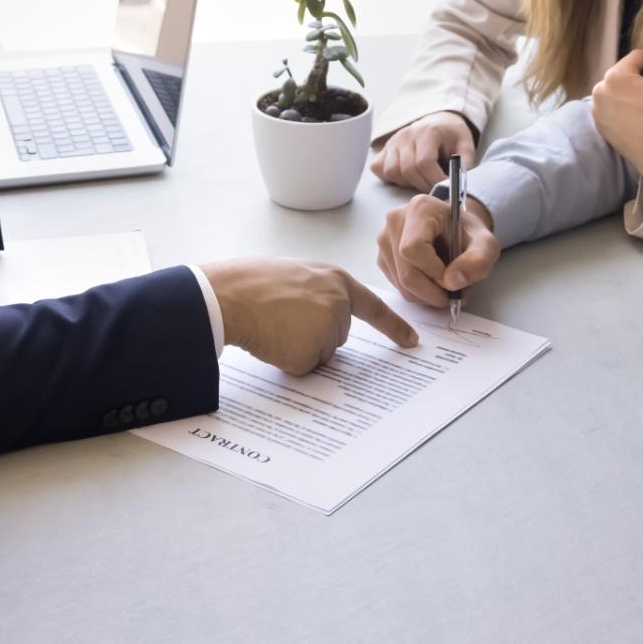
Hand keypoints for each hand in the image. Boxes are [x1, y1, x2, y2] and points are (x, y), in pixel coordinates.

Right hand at [202, 258, 417, 374]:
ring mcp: (326, 330)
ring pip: (321, 353)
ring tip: (275, 324)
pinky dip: (288, 360)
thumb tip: (325, 319)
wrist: (230, 296)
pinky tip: (272, 340)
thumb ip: (321, 294)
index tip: (412, 342)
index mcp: (336, 281)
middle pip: (338, 335)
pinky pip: (304, 367)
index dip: (394, 327)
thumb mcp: (299, 276)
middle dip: (314, 334)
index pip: (375, 308)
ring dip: (300, 347)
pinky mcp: (310, 354)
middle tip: (284, 317)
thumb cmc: (255, 283)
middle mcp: (339, 305)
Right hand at [369, 111, 476, 191]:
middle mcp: (406, 135)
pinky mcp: (385, 149)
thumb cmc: (452, 136)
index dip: (435, 180)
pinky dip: (391, 177)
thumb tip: (458, 184)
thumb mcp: (465, 145)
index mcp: (428, 132)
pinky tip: (407, 176)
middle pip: (408, 169)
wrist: (439, 122)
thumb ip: (465, 164)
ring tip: (422, 180)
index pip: (424, 162)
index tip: (446, 189)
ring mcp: (393, 142)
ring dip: (407, 182)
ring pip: (392, 171)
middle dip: (424, 185)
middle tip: (436, 189)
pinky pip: (380, 169)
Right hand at [375, 193, 499, 307]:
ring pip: (401, 284)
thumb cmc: (468, 234)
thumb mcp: (486, 245)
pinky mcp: (383, 256)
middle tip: (454, 294)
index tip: (454, 277)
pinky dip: (418, 293)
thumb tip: (453, 282)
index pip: (413, 249)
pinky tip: (432, 283)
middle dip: (433, 292)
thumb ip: (478, 261)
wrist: (455, 230)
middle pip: (406, 272)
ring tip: (447, 285)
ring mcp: (385, 239)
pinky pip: (397, 286)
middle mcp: (395, 220)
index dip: (434, 272)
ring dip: (428, 295)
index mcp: (420, 209)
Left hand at [589, 23, 642, 190]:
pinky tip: (639, 118)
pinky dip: (623, 108)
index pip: (637, 58)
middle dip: (641, 79)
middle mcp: (598, 91)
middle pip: (625, 73)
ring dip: (631, 93)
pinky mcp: (599, 126)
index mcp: (614, 76)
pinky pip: (611, 107)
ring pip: (618, 90)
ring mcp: (595, 110)